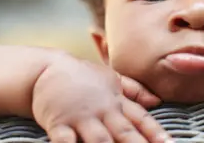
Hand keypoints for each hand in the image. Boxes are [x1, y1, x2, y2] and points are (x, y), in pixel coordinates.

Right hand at [32, 58, 172, 142]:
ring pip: (100, 140)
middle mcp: (102, 110)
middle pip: (125, 133)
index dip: (157, 133)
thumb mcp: (110, 78)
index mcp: (116, 101)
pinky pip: (66, 141)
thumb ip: (134, 91)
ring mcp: (80, 117)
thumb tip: (158, 100)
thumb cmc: (81, 76)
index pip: (141, 119)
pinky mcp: (58, 123)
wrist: (45, 68)